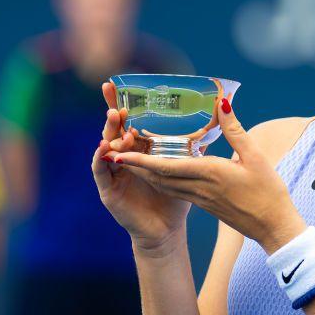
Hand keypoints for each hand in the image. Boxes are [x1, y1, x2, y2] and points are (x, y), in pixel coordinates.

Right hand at [92, 82, 189, 255]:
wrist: (166, 230)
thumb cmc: (176, 198)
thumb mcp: (186, 167)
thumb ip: (194, 144)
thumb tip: (214, 121)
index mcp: (141, 149)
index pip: (129, 121)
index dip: (121, 103)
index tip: (115, 84)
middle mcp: (125, 157)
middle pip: (114, 129)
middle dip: (111, 112)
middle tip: (113, 98)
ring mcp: (114, 173)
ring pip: (106, 147)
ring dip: (109, 132)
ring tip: (114, 120)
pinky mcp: (108, 190)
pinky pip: (100, 171)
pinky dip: (100, 159)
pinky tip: (103, 149)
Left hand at [112, 98, 306, 252]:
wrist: (273, 227)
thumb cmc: (267, 192)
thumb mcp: (255, 156)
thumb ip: (235, 130)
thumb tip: (222, 104)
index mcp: (208, 174)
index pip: (166, 166)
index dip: (140, 159)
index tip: (119, 152)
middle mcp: (198, 187)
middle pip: (158, 176)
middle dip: (135, 165)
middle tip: (115, 151)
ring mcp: (200, 199)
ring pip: (164, 185)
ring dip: (145, 173)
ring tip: (129, 160)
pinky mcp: (205, 205)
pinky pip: (176, 191)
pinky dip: (162, 180)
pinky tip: (160, 172)